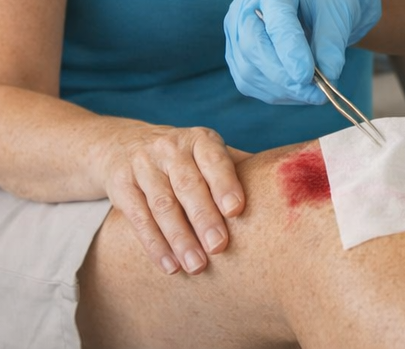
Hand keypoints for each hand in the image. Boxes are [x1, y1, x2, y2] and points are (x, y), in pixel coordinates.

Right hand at [94, 123, 247, 275]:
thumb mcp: (206, 153)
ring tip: (196, 266)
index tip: (236, 210)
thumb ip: (238, 170)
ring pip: (162, 204)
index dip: (225, 183)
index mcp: (200, 140)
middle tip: (219, 247)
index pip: (214, 159)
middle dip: (204, 217)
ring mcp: (143, 164)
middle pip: (188, 185)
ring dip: (179, 238)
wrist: (120, 144)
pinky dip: (154, 244)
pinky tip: (169, 265)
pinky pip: (138, 217)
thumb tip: (284, 192)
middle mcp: (170, 147)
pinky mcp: (121, 184)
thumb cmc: (182, 158)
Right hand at [224, 0, 381, 104]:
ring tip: (317, 92)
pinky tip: (302, 91)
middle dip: (285, 76)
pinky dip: (280, 93)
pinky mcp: (238, 59)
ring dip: (285, 89)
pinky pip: (252, 84)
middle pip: (253, 46)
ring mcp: (235, 35)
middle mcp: (243, 8)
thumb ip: (332, 41)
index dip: (289, 48)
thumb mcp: (339, 8)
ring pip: (250, 72)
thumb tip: (328, 76)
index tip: (307, 75)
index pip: (274, 18)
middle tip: (318, 92)